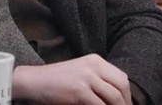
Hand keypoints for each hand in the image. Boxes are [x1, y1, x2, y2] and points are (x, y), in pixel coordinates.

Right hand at [12, 54, 131, 104]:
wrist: (35, 81)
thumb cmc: (56, 80)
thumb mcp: (80, 72)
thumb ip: (97, 80)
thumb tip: (115, 97)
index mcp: (95, 60)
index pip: (121, 77)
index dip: (127, 94)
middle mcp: (93, 66)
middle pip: (121, 86)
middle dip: (126, 102)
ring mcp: (87, 77)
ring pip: (114, 97)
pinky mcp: (79, 91)